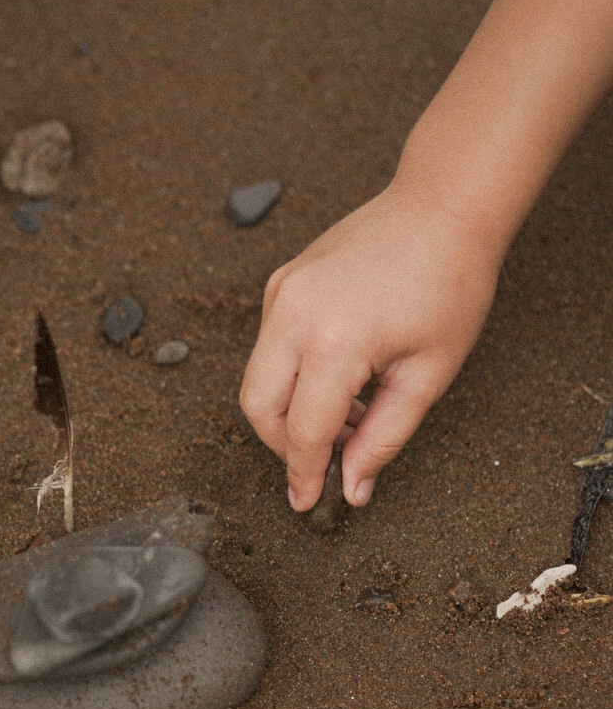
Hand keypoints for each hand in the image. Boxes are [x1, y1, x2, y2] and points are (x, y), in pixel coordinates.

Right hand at [239, 180, 501, 509]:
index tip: (306, 501)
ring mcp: (282, 294)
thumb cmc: (450, 284)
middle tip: (324, 461)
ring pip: (260, 378)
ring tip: (350, 413)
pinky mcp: (282, 282)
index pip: (304, 430)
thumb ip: (383, 437)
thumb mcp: (427, 374)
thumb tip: (353, 486)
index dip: (305, 473)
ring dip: (292, 410)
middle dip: (284, 445)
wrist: (443, 207)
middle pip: (259, 406)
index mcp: (337, 341)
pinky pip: (271, 345)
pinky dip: (294, 374)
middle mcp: (295, 314)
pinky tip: (343, 376)